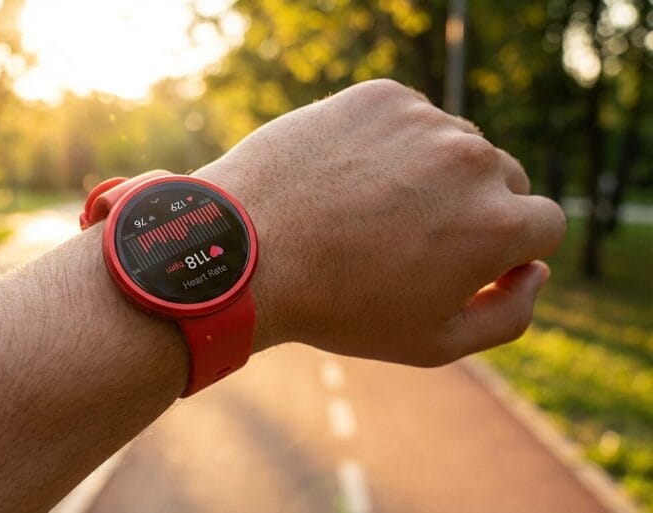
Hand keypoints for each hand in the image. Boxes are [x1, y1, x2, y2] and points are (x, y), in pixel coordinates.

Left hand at [196, 79, 565, 365]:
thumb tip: (535, 272)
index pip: (544, 224)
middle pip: (503, 180)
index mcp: (497, 224)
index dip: (510, 249)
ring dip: (432, 173)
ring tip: (370, 210)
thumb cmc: (337, 306)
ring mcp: (424, 122)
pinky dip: (391, 144)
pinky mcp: (381, 98)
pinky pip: (409, 120)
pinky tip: (349, 178)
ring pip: (455, 146)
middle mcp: (472, 161)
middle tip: (410, 239)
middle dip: (474, 209)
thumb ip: (508, 314)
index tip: (467, 261)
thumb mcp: (433, 342)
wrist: (246, 252)